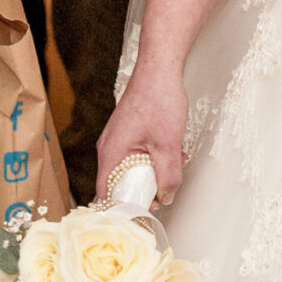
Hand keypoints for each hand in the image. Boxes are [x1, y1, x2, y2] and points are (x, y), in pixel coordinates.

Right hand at [94, 62, 184, 206]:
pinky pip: (136, 154)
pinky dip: (153, 158)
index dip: (124, 207)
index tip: (142, 213)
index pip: (107, 194)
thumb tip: (167, 197)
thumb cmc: (159, 99)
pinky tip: (173, 152)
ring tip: (175, 168)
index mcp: (111, 154)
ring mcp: (117, 139)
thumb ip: (168, 176)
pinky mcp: (127, 132)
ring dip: (153, 172)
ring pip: (132, 168)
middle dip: (145, 189)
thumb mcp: (169, 145)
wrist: (160, 68)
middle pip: (121, 183)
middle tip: (165, 191)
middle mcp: (109, 148)